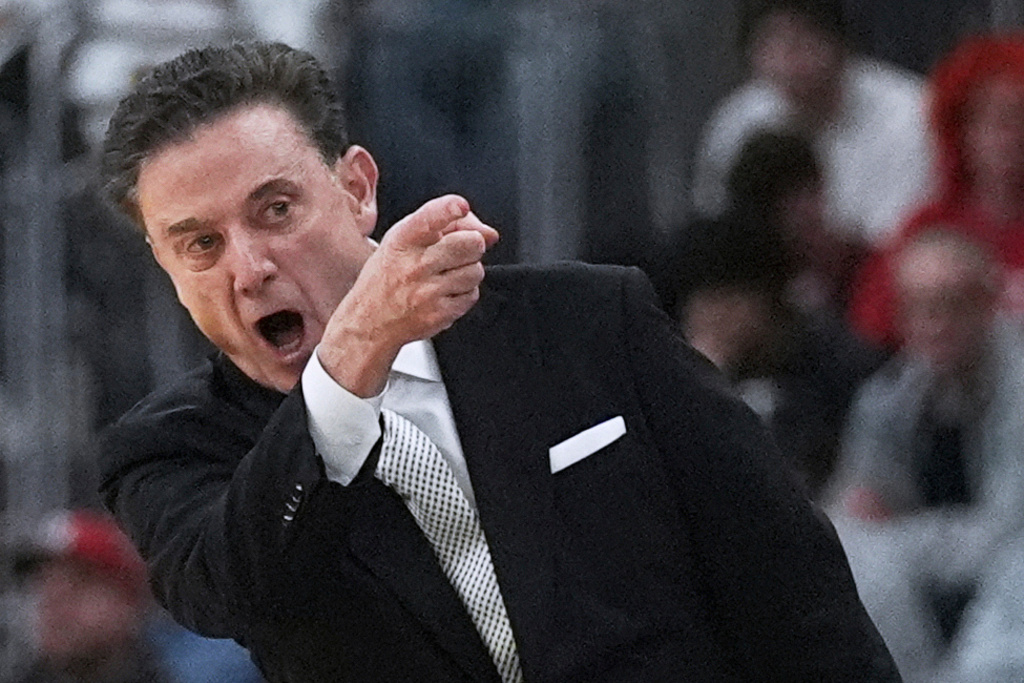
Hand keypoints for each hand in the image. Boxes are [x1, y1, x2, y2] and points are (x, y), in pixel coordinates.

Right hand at [320, 195, 498, 396]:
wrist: (369, 323)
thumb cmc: (387, 278)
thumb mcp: (403, 242)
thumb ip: (445, 226)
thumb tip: (490, 233)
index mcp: (402, 241)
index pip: (430, 218)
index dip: (450, 209)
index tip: (461, 207)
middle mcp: (414, 265)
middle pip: (470, 243)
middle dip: (472, 245)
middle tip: (458, 252)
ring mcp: (427, 291)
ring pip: (476, 270)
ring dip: (468, 272)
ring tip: (446, 276)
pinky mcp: (439, 314)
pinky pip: (472, 295)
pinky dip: (463, 294)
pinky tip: (444, 294)